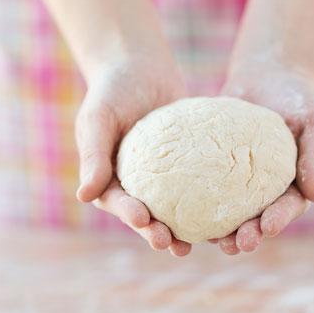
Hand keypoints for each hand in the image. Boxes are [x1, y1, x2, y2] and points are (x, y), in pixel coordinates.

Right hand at [75, 54, 192, 256]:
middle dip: (159, 233)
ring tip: (205, 244)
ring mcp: (162, 179)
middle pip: (147, 216)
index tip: (143, 220)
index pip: (118, 203)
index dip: (130, 216)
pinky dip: (211, 201)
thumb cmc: (112, 90)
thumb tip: (83, 197)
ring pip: (175, 209)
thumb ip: (93, 155)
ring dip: (187, 229)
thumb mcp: (98, 118)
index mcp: (108, 180)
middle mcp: (134, 185)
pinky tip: (230, 213)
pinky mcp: (187, 168)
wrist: (139, 67)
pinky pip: (199, 186)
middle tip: (174, 246)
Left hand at [211, 62, 313, 254]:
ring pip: (226, 211)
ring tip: (205, 241)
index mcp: (294, 186)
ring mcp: (237, 181)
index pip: (287, 208)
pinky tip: (178, 210)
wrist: (270, 73)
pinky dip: (192, 199)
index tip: (267, 228)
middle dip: (245, 235)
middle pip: (255, 219)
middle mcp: (264, 190)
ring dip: (218, 229)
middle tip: (235, 245)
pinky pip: (202, 186)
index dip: (278, 220)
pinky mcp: (213, 168)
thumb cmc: (302, 98)